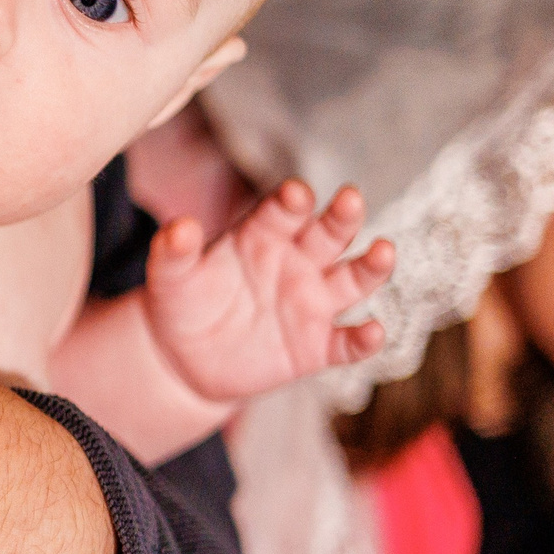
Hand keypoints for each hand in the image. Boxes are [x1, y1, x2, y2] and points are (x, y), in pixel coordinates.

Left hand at [145, 180, 393, 402]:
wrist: (185, 359)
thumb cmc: (181, 304)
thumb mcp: (170, 277)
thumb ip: (174, 251)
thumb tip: (179, 227)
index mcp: (263, 235)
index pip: (283, 213)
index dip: (290, 203)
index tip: (295, 194)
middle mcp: (297, 262)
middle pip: (329, 234)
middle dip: (341, 217)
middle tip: (350, 199)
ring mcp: (312, 303)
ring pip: (353, 281)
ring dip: (371, 267)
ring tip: (382, 252)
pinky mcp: (318, 346)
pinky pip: (347, 342)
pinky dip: (363, 339)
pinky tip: (373, 332)